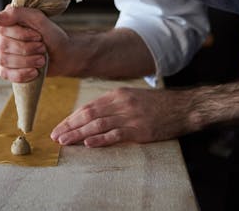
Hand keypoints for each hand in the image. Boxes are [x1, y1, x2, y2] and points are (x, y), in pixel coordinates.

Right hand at [0, 5, 69, 81]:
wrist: (63, 55)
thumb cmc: (51, 35)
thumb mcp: (39, 19)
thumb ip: (17, 13)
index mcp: (7, 23)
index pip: (3, 30)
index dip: (22, 35)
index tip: (38, 36)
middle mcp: (1, 38)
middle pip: (4, 46)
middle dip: (27, 49)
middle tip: (42, 48)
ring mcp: (2, 55)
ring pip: (4, 60)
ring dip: (27, 61)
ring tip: (42, 59)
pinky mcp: (7, 70)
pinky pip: (5, 74)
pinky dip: (22, 74)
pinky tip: (34, 72)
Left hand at [51, 87, 192, 146]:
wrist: (182, 107)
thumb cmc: (156, 105)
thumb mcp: (132, 98)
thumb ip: (113, 105)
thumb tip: (91, 116)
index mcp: (118, 95)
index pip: (88, 107)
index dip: (72, 118)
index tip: (60, 127)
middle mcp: (121, 103)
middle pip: (89, 115)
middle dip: (70, 126)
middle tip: (56, 136)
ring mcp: (130, 116)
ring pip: (98, 124)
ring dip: (79, 134)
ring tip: (66, 141)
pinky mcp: (140, 129)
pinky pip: (116, 135)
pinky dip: (100, 139)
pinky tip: (88, 143)